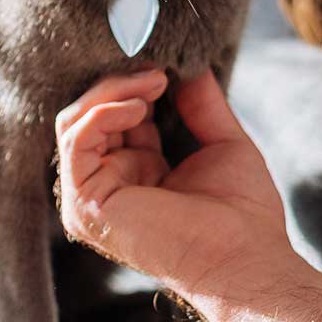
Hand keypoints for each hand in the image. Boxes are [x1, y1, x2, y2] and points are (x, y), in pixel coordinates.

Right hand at [57, 67, 321, 321]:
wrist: (246, 258)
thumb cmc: (243, 214)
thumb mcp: (223, 141)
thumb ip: (201, 103)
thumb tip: (190, 63)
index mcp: (138, 172)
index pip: (117, 115)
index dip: (136, 84)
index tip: (165, 63)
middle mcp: (111, 184)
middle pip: (90, 114)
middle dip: (120, 82)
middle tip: (158, 68)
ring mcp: (93, 197)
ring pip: (75, 122)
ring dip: (111, 92)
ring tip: (152, 82)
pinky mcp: (86, 204)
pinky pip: (75, 142)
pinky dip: (102, 114)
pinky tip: (137, 106)